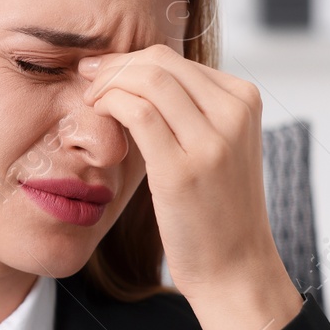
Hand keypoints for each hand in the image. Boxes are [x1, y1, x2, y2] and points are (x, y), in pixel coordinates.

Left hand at [78, 44, 302, 329]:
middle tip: (86, 78)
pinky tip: (96, 117)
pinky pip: (137, 112)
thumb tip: (138, 78)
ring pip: (147, 79)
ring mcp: (212, 140)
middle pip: (159, 62)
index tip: (101, 72)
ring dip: (107, 83)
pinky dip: (108, 105)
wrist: (236, 268)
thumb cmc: (217, 211)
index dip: (130, 61)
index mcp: (243, 101)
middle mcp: (234, 113)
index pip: (176, 60)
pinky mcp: (183, 168)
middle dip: (113, 65)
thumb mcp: (218, 147)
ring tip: (88, 100)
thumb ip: (192, 111)